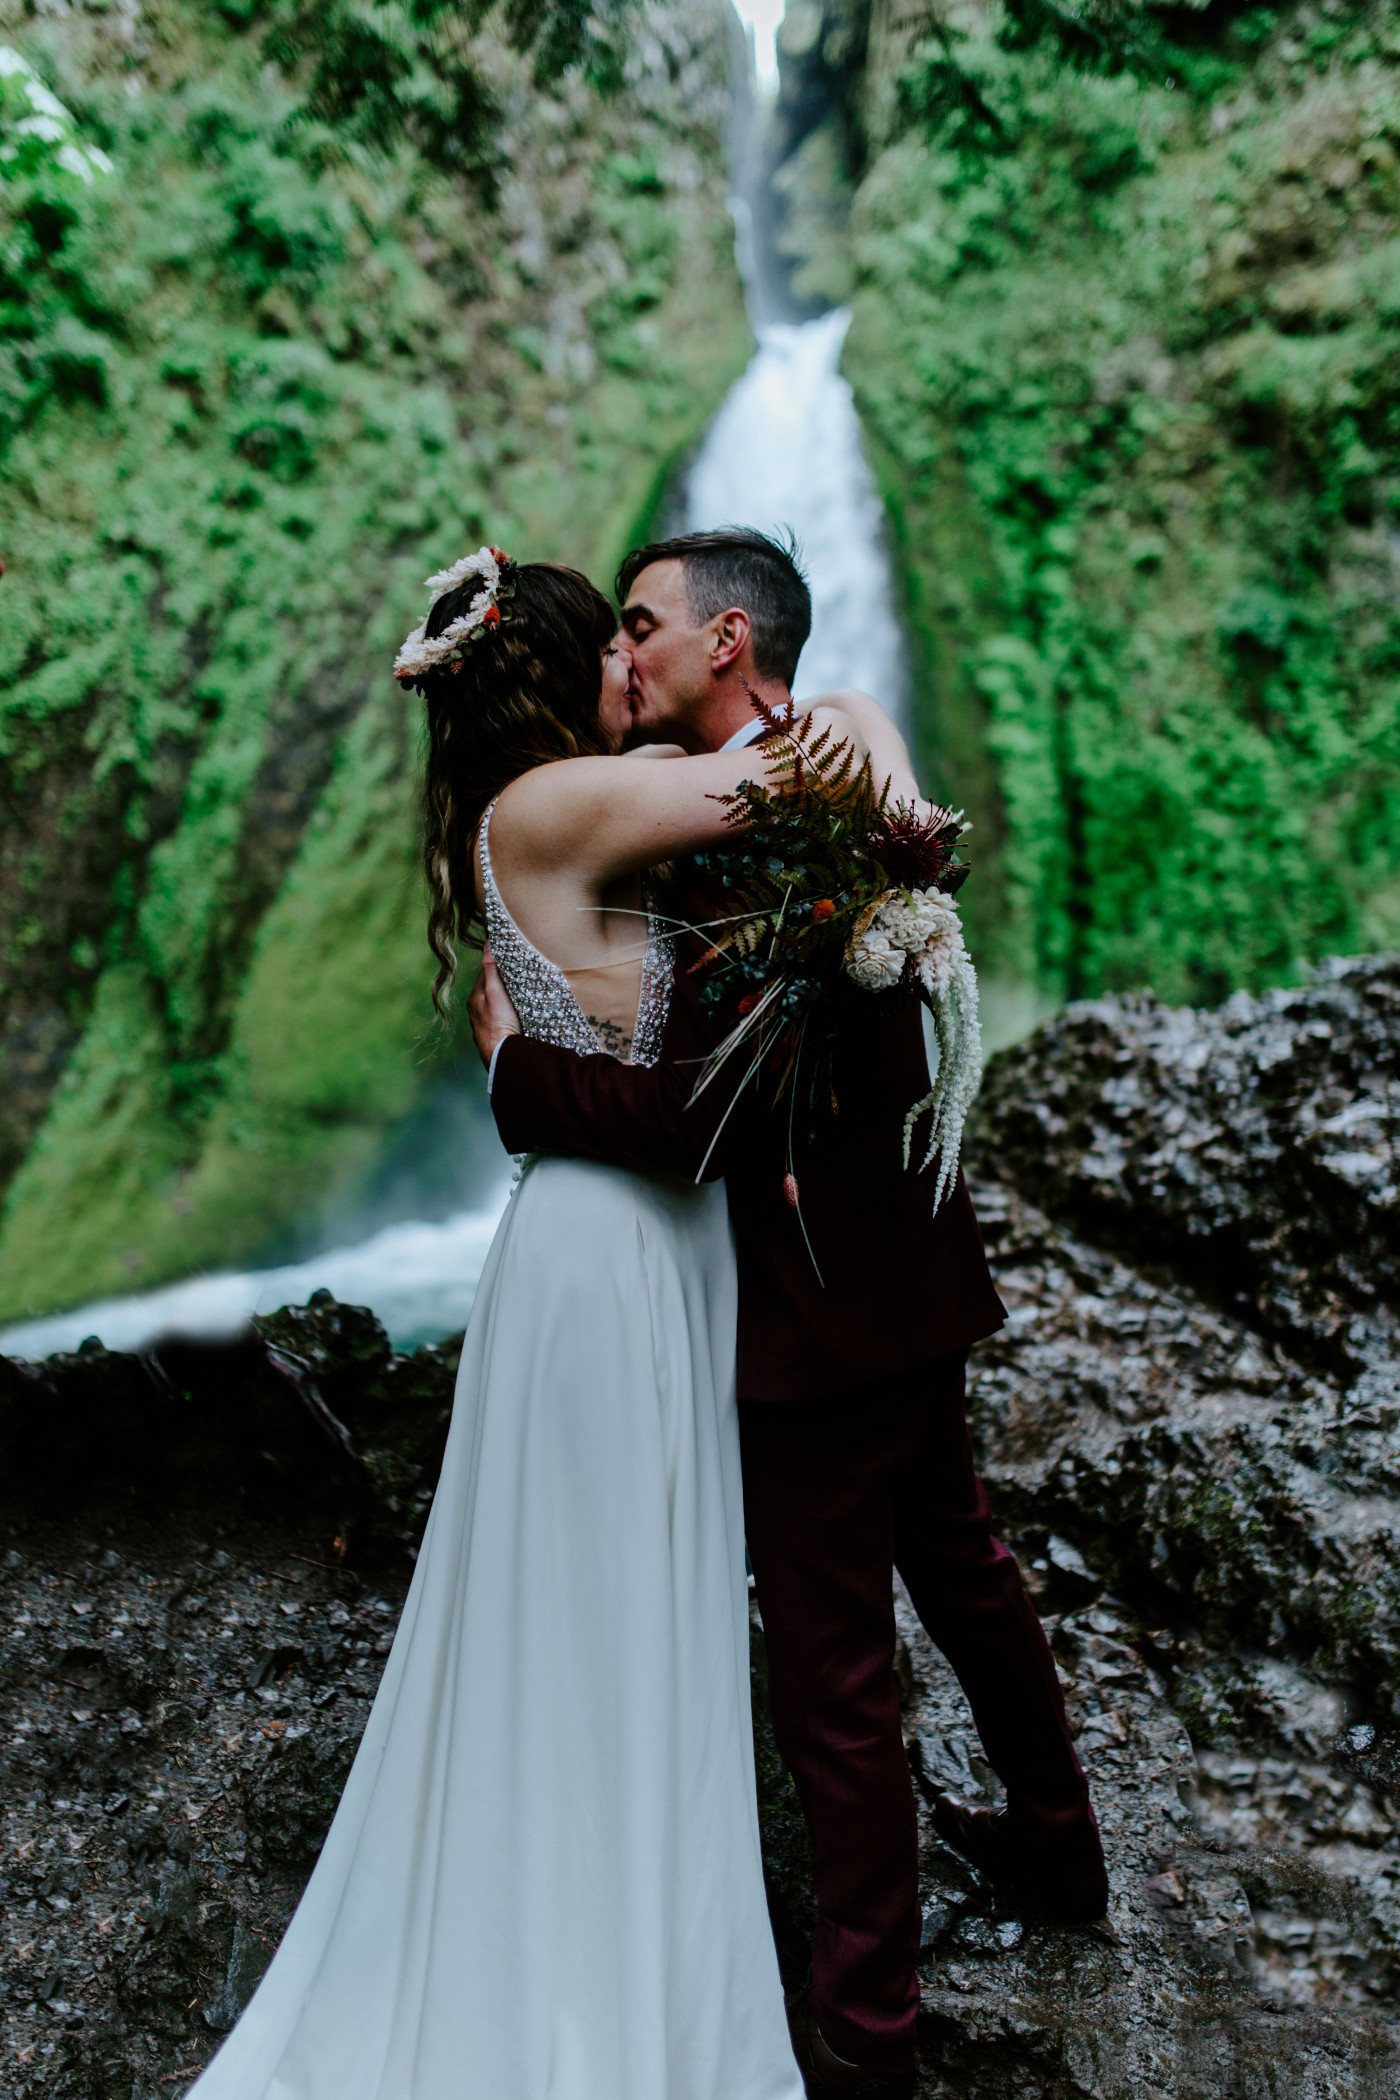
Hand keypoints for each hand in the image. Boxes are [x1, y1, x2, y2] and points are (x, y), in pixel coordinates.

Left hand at [467, 944, 522, 1069]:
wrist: (503, 1055)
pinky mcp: (494, 1034)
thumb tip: (487, 945)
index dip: (497, 964)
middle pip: (490, 988)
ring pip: (494, 1003)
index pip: (486, 973)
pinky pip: (500, 1017)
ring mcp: (484, 1023)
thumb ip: (491, 968)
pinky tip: (516, 1014)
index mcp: (475, 997)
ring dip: (504, 998)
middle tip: (518, 974)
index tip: (510, 958)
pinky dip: (506, 1012)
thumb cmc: (499, 1022)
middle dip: (501, 981)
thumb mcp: (496, 991)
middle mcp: (476, 1010)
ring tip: (519, 993)